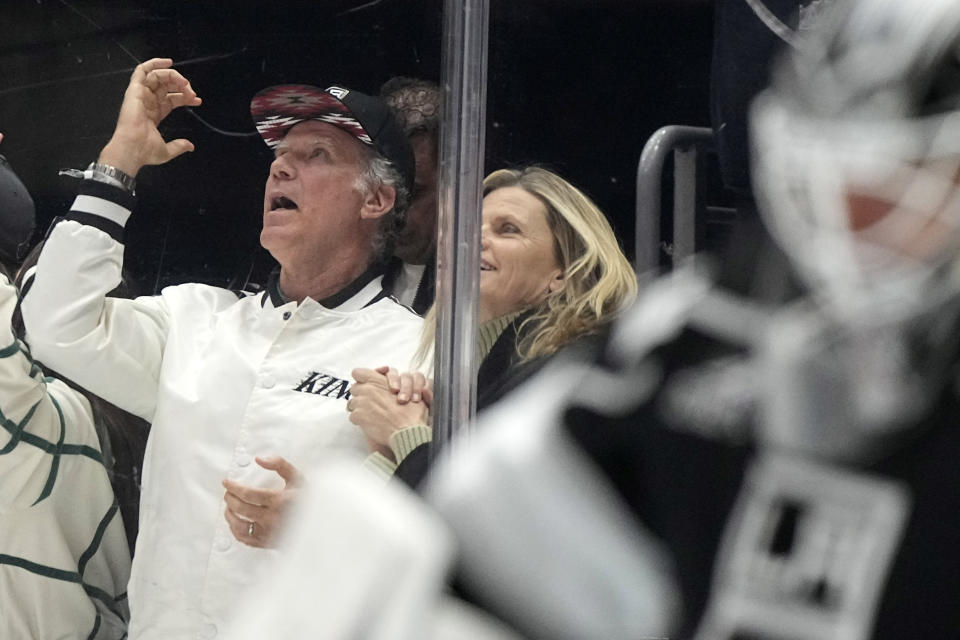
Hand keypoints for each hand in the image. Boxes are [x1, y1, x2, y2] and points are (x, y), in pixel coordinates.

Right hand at [99, 57, 201, 175]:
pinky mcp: (135, 90)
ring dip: (173, 76)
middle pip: (167, 86)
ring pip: (158, 76)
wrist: (133, 149)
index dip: (185, 97)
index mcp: (154, 113)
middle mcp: (148, 102)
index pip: (171, 99)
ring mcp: (141, 95)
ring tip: (184, 83)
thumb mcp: (167, 150)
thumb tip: (190, 146)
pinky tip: (168, 63)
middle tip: (191, 92)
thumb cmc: (144, 151)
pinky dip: (155, 63)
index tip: (197, 100)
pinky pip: (142, 70)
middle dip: (182, 86)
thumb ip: (179, 146)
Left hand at [222, 456, 300, 548]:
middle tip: (227, 492)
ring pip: (239, 525)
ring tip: (228, 507)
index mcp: (279, 501)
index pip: (247, 493)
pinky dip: (235, 530)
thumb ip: (279, 464)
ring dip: (229, 515)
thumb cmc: (308, 500)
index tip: (227, 482)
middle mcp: (272, 518)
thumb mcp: (298, 478)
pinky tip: (235, 523)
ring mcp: (269, 532)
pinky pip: (244, 539)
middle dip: (230, 498)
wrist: (319, 522)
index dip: (233, 487)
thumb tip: (260, 459)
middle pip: (241, 508)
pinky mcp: (267, 543)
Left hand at [348, 367, 430, 455]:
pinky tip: (371, 424)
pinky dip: (360, 421)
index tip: (367, 385)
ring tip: (372, 415)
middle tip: (372, 403)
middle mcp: (367, 389)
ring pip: (352, 403)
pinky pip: (353, 416)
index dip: (362, 379)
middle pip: (355, 388)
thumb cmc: (409, 411)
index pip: (358, 373)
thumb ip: (390, 383)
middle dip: (361, 395)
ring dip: (360, 408)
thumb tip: (389, 386)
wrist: (407, 429)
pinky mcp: (358, 415)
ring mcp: (361, 402)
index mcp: (377, 380)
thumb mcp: (405, 388)